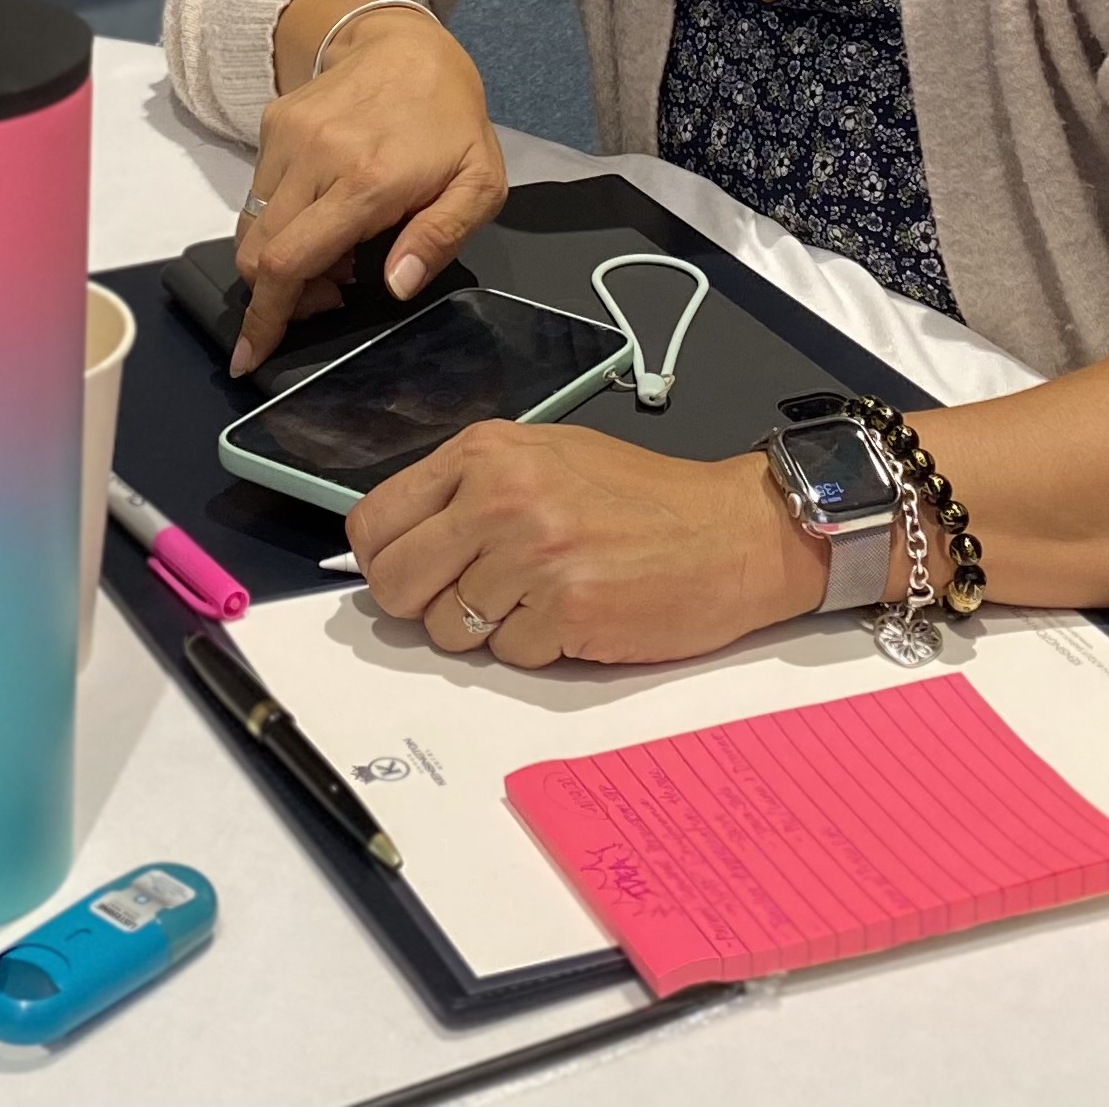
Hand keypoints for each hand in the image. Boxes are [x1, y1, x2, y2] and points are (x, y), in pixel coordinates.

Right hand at [231, 4, 504, 375]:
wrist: (408, 42)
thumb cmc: (451, 121)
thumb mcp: (479, 182)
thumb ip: (440, 237)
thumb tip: (395, 287)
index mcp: (367, 181)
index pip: (291, 262)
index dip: (266, 319)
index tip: (248, 357)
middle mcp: (315, 158)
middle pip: (258, 255)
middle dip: (279, 297)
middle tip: (329, 295)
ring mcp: (286, 138)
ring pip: (251, 229)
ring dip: (279, 261)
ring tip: (335, 252)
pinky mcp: (271, 124)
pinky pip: (256, 195)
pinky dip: (278, 223)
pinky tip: (322, 214)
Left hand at [347, 423, 813, 668]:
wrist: (732, 531)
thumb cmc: (641, 497)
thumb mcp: (544, 458)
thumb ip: (468, 491)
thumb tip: (398, 542)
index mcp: (485, 453)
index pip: (376, 521)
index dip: (385, 559)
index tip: (410, 571)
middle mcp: (501, 497)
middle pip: (396, 583)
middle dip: (425, 604)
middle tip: (472, 596)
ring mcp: (533, 556)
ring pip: (449, 630)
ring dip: (489, 627)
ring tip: (543, 594)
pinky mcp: (567, 611)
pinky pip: (510, 655)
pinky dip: (538, 647)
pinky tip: (577, 613)